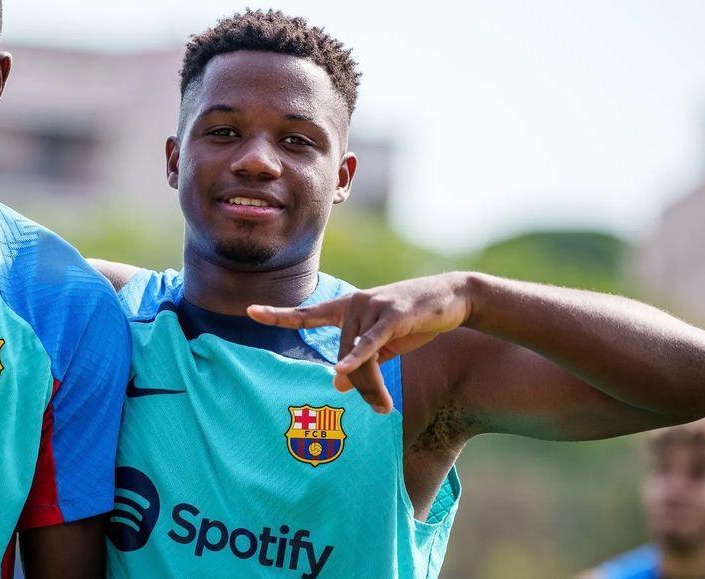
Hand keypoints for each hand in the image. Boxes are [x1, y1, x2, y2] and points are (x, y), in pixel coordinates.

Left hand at [247, 273, 472, 412]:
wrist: (454, 297)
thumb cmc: (416, 319)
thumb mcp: (385, 344)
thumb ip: (360, 361)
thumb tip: (337, 384)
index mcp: (348, 308)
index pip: (308, 313)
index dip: (279, 314)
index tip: (250, 310)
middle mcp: (355, 303)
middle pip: (342, 355)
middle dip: (359, 386)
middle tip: (378, 407)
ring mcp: (373, 306)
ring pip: (359, 357)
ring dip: (371, 386)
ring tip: (384, 406)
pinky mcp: (394, 315)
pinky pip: (371, 343)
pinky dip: (358, 358)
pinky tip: (342, 370)